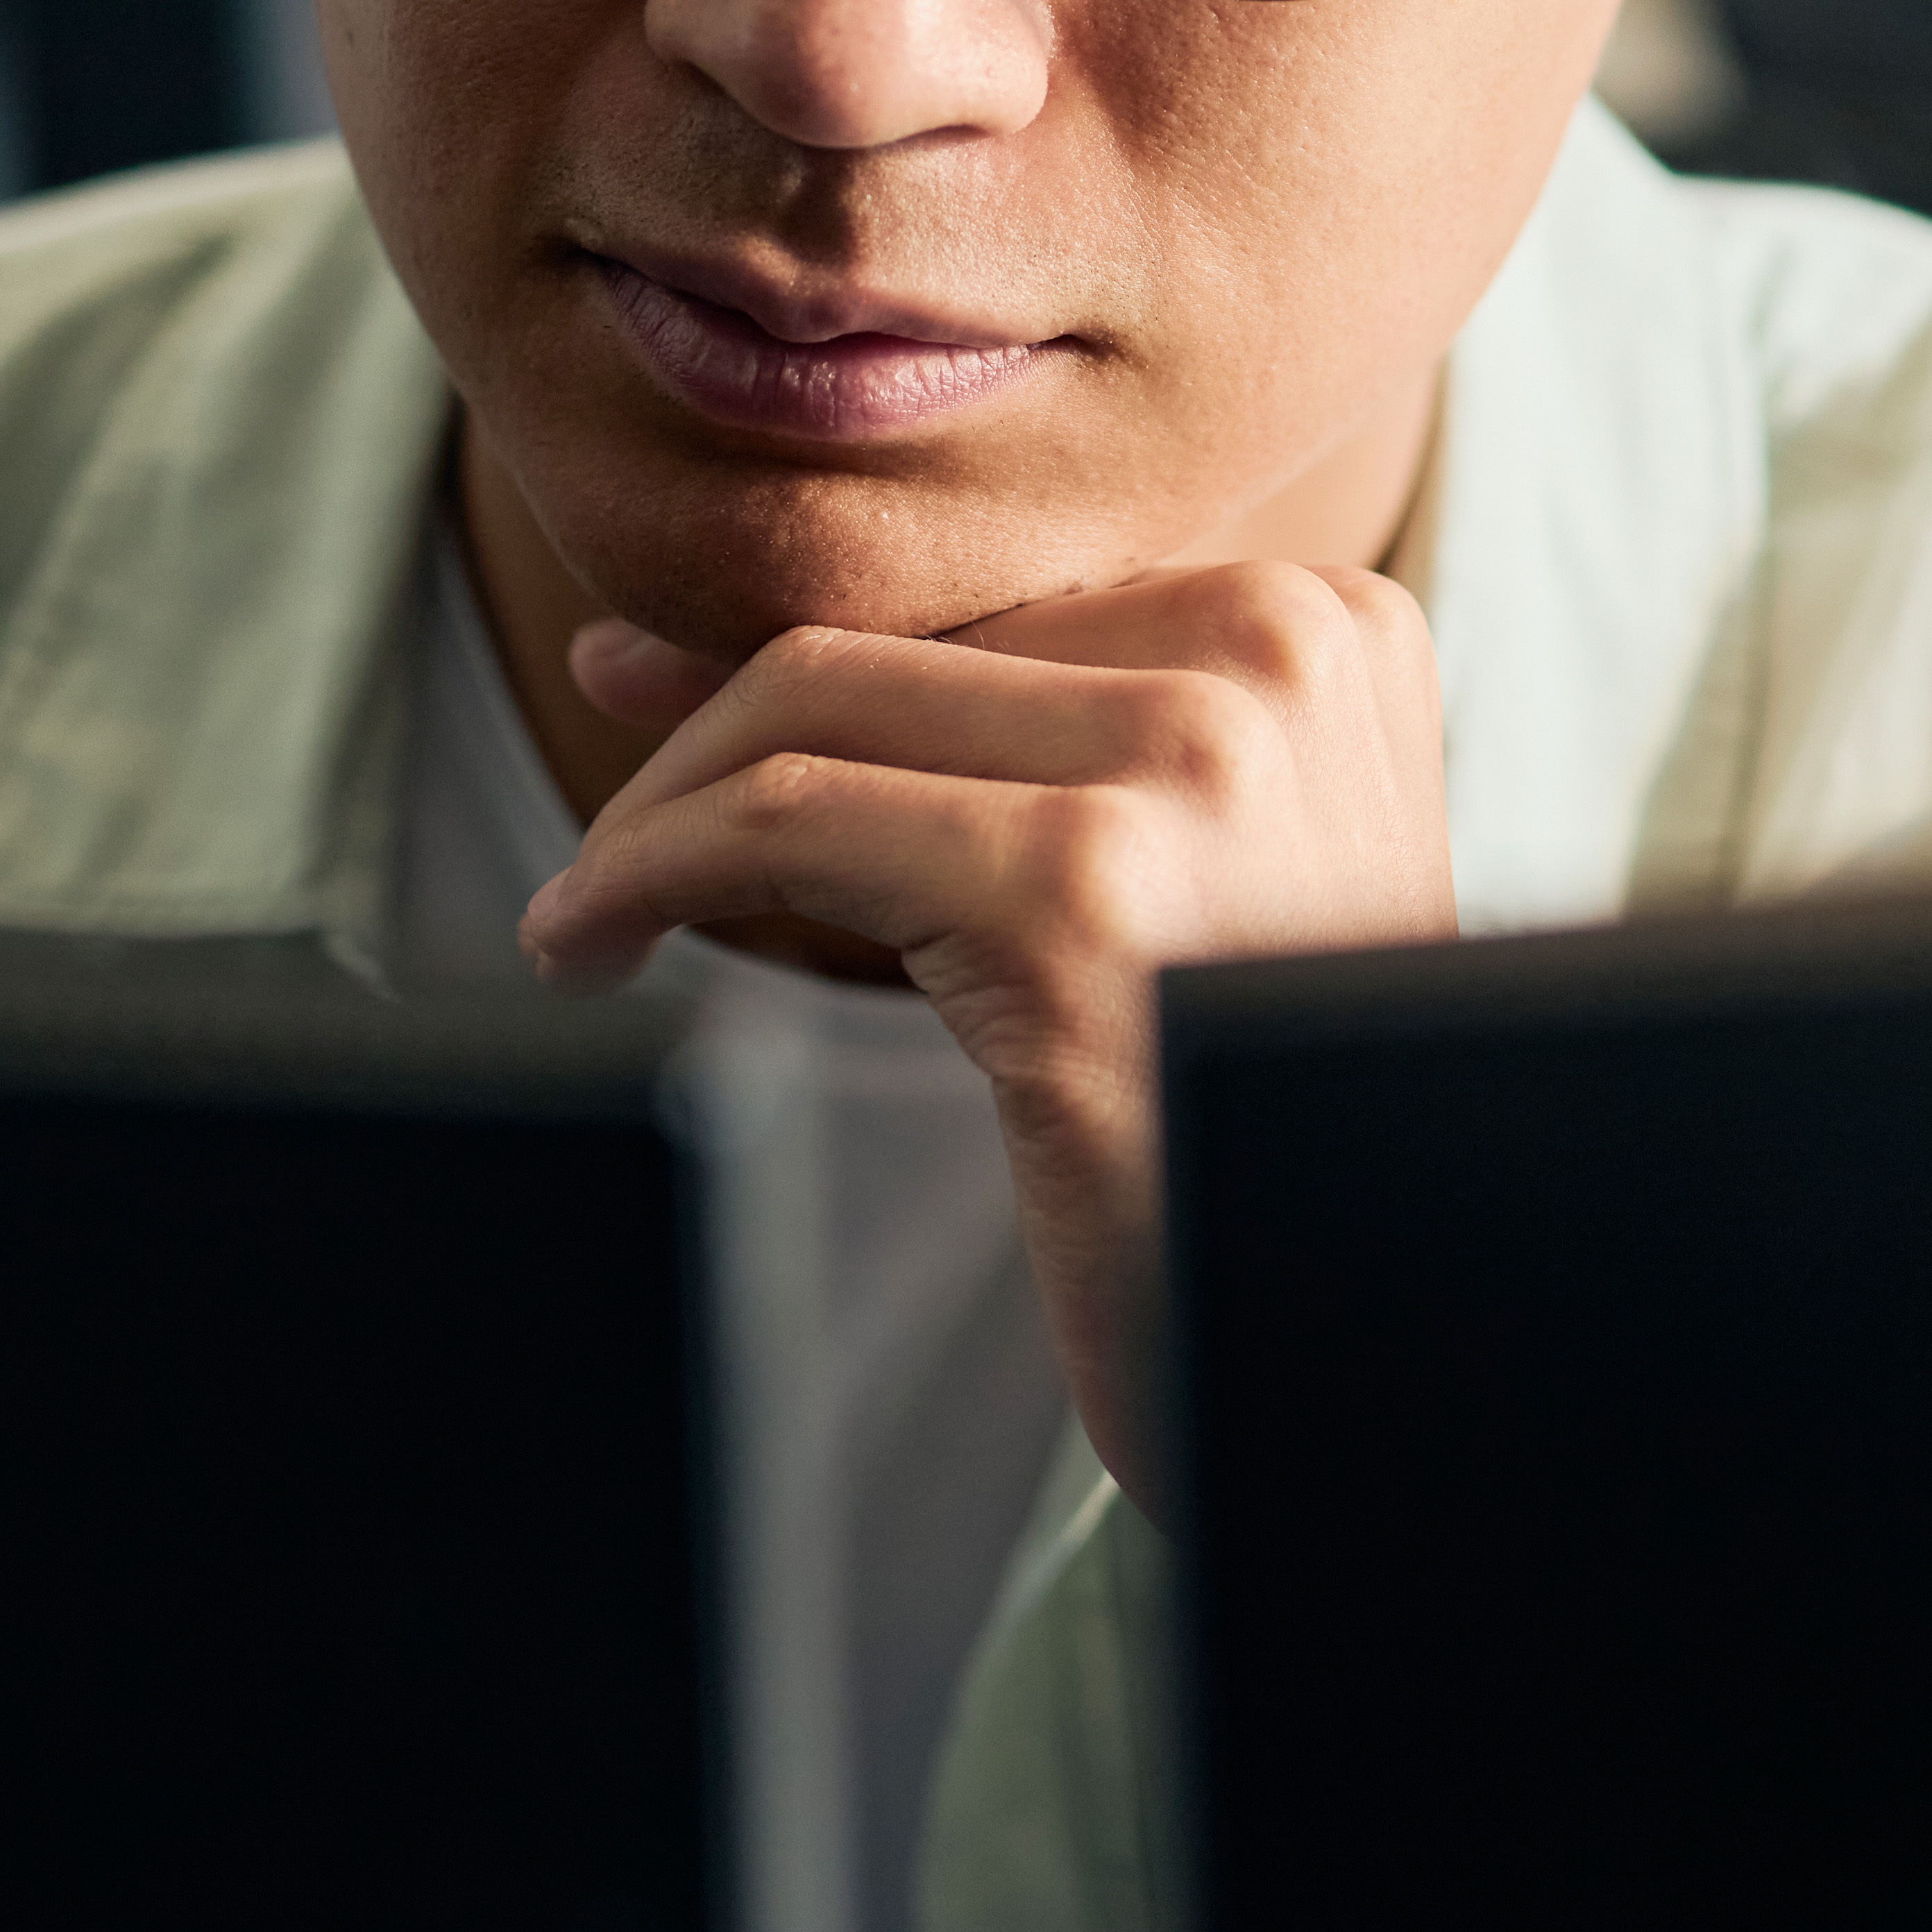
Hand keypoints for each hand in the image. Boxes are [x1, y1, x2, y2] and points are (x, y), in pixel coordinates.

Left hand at [519, 562, 1455, 1496]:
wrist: (1343, 1326)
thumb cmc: (1227, 1114)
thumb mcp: (1142, 876)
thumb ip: (963, 739)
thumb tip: (625, 652)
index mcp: (1326, 627)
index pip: (1000, 605)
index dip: (805, 661)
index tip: (646, 703)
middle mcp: (1279, 654)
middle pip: (902, 640)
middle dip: (709, 734)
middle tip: (606, 845)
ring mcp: (1190, 765)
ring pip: (817, 705)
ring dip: (656, 811)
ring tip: (588, 910)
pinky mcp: (1080, 891)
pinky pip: (785, 823)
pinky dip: (649, 867)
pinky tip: (588, 938)